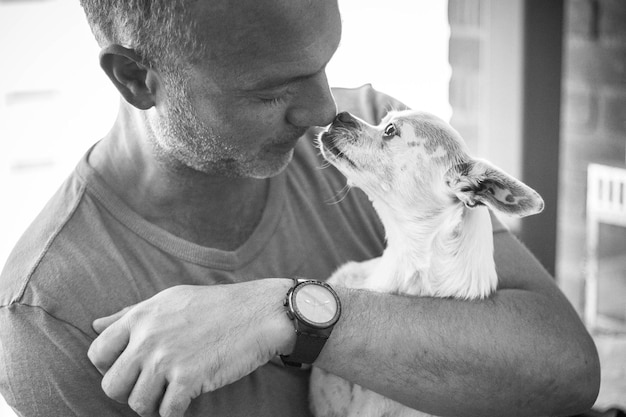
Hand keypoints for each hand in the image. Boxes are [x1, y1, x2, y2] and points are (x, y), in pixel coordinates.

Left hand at [88, 280, 294, 416]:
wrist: (258, 313)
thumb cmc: (216, 305)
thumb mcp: (169, 299)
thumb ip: (130, 314)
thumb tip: (95, 325)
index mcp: (141, 316)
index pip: (97, 353)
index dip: (110, 367)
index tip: (132, 369)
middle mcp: (148, 338)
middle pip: (112, 385)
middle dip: (129, 392)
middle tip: (153, 386)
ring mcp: (167, 359)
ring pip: (137, 404)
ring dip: (154, 404)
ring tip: (172, 392)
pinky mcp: (188, 379)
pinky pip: (166, 412)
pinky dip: (175, 412)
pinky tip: (187, 399)